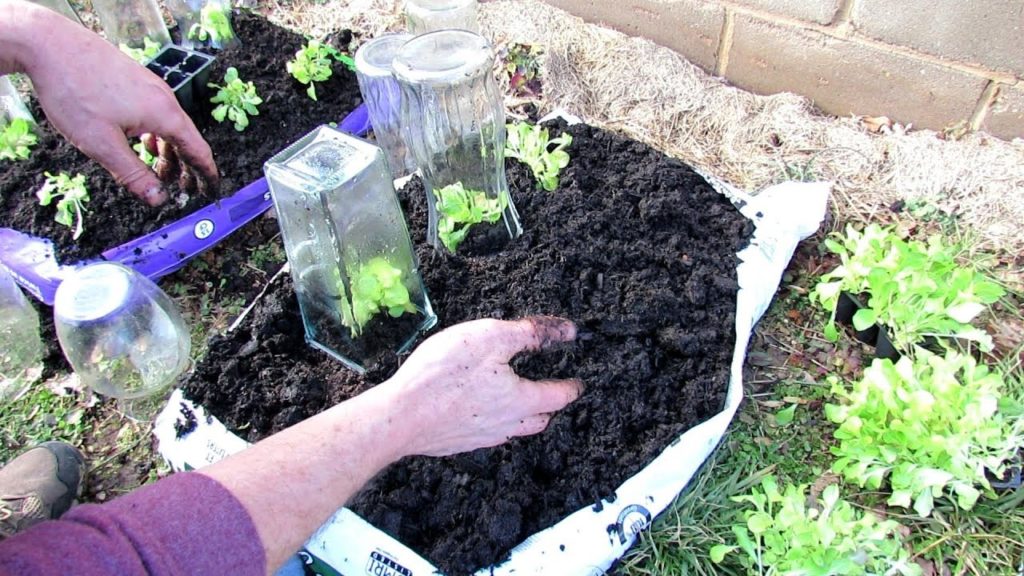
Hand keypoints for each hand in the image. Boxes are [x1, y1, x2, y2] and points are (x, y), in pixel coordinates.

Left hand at [15, 3, 218, 204]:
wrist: (49, 44)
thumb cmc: (74, 92)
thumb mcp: (102, 145)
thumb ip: (134, 175)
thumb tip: (159, 200)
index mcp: (164, 114)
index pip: (198, 150)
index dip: (207, 174)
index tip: (213, 192)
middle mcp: (164, 98)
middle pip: (185, 139)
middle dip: (185, 167)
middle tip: (182, 190)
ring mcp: (149, 86)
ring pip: (168, 126)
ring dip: (167, 151)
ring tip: (158, 171)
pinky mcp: (135, 79)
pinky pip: (155, 112)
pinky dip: (155, 134)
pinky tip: (141, 142)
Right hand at [385, 317, 583, 456]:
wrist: (399, 417)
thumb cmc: (444, 374)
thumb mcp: (491, 337)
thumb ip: (531, 333)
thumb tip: (567, 332)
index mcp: (521, 401)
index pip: (559, 396)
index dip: (572, 387)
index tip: (579, 383)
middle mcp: (506, 425)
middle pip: (539, 420)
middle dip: (548, 406)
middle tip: (550, 393)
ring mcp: (480, 438)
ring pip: (513, 430)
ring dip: (521, 417)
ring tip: (518, 403)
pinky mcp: (456, 443)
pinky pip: (485, 434)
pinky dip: (491, 422)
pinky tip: (478, 412)